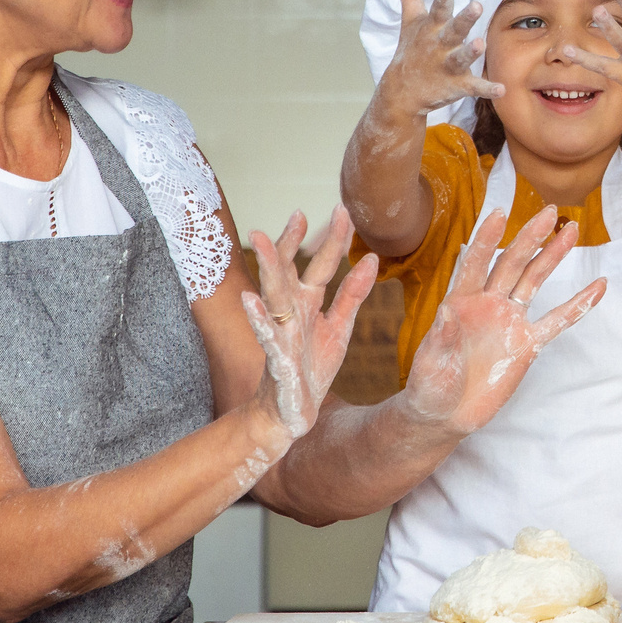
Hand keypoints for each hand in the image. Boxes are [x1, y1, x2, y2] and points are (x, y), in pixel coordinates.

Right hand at [239, 208, 374, 445]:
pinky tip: (250, 299)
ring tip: (260, 238)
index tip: (342, 209)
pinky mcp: (276, 358)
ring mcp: (280, 333)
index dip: (331, 239)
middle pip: (289, 270)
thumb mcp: (339, 328)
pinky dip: (258, 317)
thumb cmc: (311, 368)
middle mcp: (291, 313)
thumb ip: (352, 294)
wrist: (290, 413)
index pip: (319, 264)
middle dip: (292, 242)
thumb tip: (371, 258)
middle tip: (298, 212)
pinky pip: (265, 335)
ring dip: (267, 266)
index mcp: (307, 303)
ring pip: (272, 294)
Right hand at [378, 0, 504, 119]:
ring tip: (480, 44)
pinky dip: (487, 89)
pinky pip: (474, 87)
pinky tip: (501, 89)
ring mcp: (448, 66)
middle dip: (465, 18)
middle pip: (454, 30)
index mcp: (432, 27)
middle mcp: (440, 45)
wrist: (402, 91)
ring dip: (471, 52)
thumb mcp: (410, 17)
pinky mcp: (457, 85)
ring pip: (461, 58)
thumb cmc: (413, 47)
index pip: (438, 7)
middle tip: (477, 5)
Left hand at [398, 206, 603, 442]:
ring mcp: (510, 322)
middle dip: (530, 238)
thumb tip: (446, 312)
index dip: (487, 239)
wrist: (445, 415)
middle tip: (550, 212)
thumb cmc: (428, 386)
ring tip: (571, 231)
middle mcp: (488, 304)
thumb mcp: (429, 363)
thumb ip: (441, 338)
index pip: (475, 264)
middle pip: (512, 263)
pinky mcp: (527, 344)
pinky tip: (598, 287)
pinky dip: (578, 305)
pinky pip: (557, 322)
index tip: (499, 213)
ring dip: (552, 256)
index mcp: (461, 302)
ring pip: (534, 282)